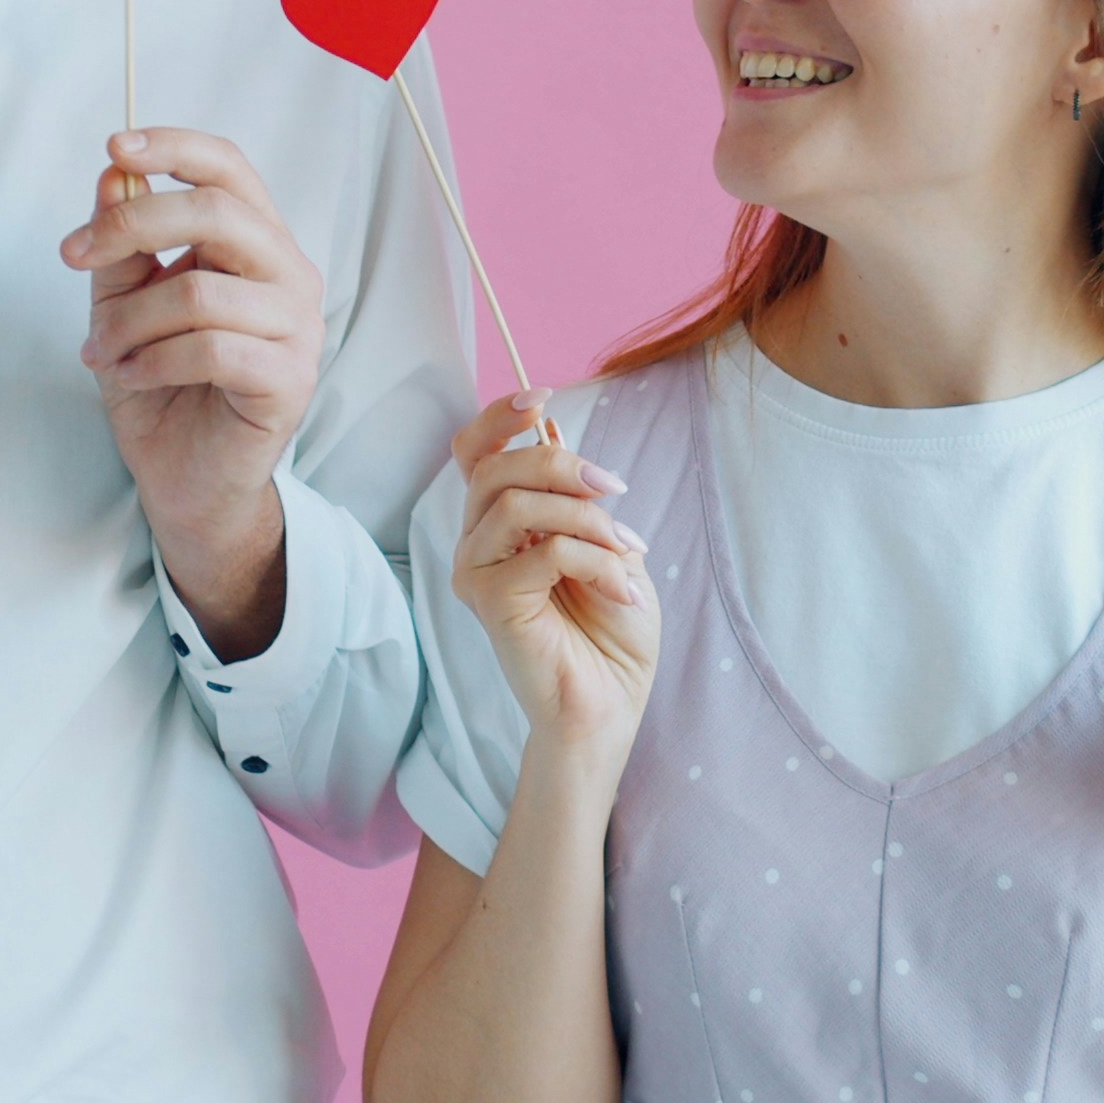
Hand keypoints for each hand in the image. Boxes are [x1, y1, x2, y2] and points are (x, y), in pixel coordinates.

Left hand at [60, 129, 324, 643]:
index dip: (175, 147)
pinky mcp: (290, 380)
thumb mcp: (123, 305)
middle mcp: (289, 275)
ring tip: (100, 350)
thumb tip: (112, 177)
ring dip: (129, 319)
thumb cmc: (162, 386)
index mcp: (256, 244)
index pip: (230, 169)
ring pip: (200, 289)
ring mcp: (298, 328)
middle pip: (218, 212)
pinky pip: (211, 348)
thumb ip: (122, 246)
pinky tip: (133, 377)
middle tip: (72, 255)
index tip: (115, 147)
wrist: (185, 482)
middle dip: (132, 226)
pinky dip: (154, 360)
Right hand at [448, 392, 657, 759]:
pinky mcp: (490, 603)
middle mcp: (477, 544)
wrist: (610, 706)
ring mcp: (477, 573)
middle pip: (495, 469)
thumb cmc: (610, 633)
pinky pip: (544, 552)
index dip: (499, 417)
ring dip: (586, 519)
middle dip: (562, 464)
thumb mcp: (609, 546)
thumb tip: (554, 430)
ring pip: (515, 505)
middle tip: (616, 488)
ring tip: (628, 553)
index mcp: (500, 524)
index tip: (542, 396)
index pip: (474, 454)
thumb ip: (579, 496)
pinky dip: (596, 562)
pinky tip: (625, 591)